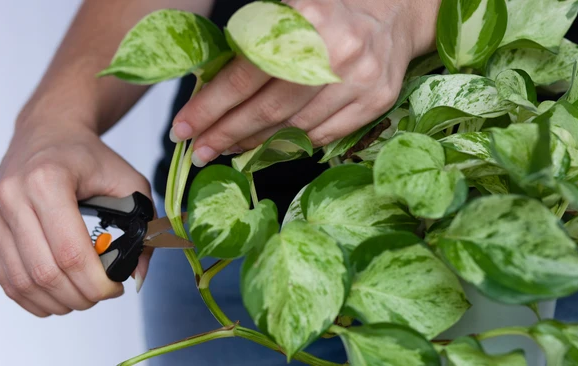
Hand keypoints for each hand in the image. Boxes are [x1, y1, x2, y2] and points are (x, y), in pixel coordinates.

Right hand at [0, 120, 152, 316]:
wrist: (49, 132)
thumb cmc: (89, 157)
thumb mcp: (129, 182)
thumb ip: (143, 226)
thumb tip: (138, 274)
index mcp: (48, 181)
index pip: (70, 252)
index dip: (96, 282)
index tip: (116, 288)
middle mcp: (13, 196)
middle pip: (45, 273)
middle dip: (80, 296)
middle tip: (102, 294)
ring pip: (22, 282)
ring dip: (57, 301)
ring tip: (83, 295)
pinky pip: (5, 279)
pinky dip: (33, 297)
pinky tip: (58, 295)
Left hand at [169, 0, 439, 166]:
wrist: (393, 11)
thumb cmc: (328, 8)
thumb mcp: (286, 9)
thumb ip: (253, 45)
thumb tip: (211, 93)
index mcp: (306, 19)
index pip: (247, 75)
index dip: (211, 106)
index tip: (184, 127)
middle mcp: (337, 52)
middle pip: (270, 109)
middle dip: (227, 133)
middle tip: (199, 151)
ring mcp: (361, 80)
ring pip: (295, 127)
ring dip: (255, 143)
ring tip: (229, 147)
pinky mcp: (377, 101)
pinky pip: (324, 135)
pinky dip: (292, 142)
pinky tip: (270, 143)